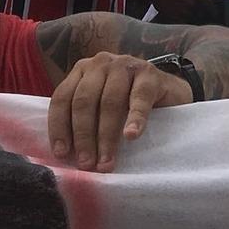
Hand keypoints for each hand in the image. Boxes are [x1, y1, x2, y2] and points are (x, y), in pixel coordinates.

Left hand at [47, 51, 192, 172]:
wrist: (169, 94)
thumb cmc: (127, 105)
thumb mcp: (99, 107)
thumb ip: (83, 120)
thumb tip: (64, 155)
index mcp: (82, 71)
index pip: (62, 97)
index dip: (59, 126)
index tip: (62, 154)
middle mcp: (101, 63)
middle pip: (84, 101)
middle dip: (83, 136)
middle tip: (87, 164)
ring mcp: (126, 65)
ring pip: (110, 102)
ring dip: (106, 136)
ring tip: (106, 162)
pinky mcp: (150, 74)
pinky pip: (139, 98)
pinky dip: (135, 119)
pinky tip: (131, 136)